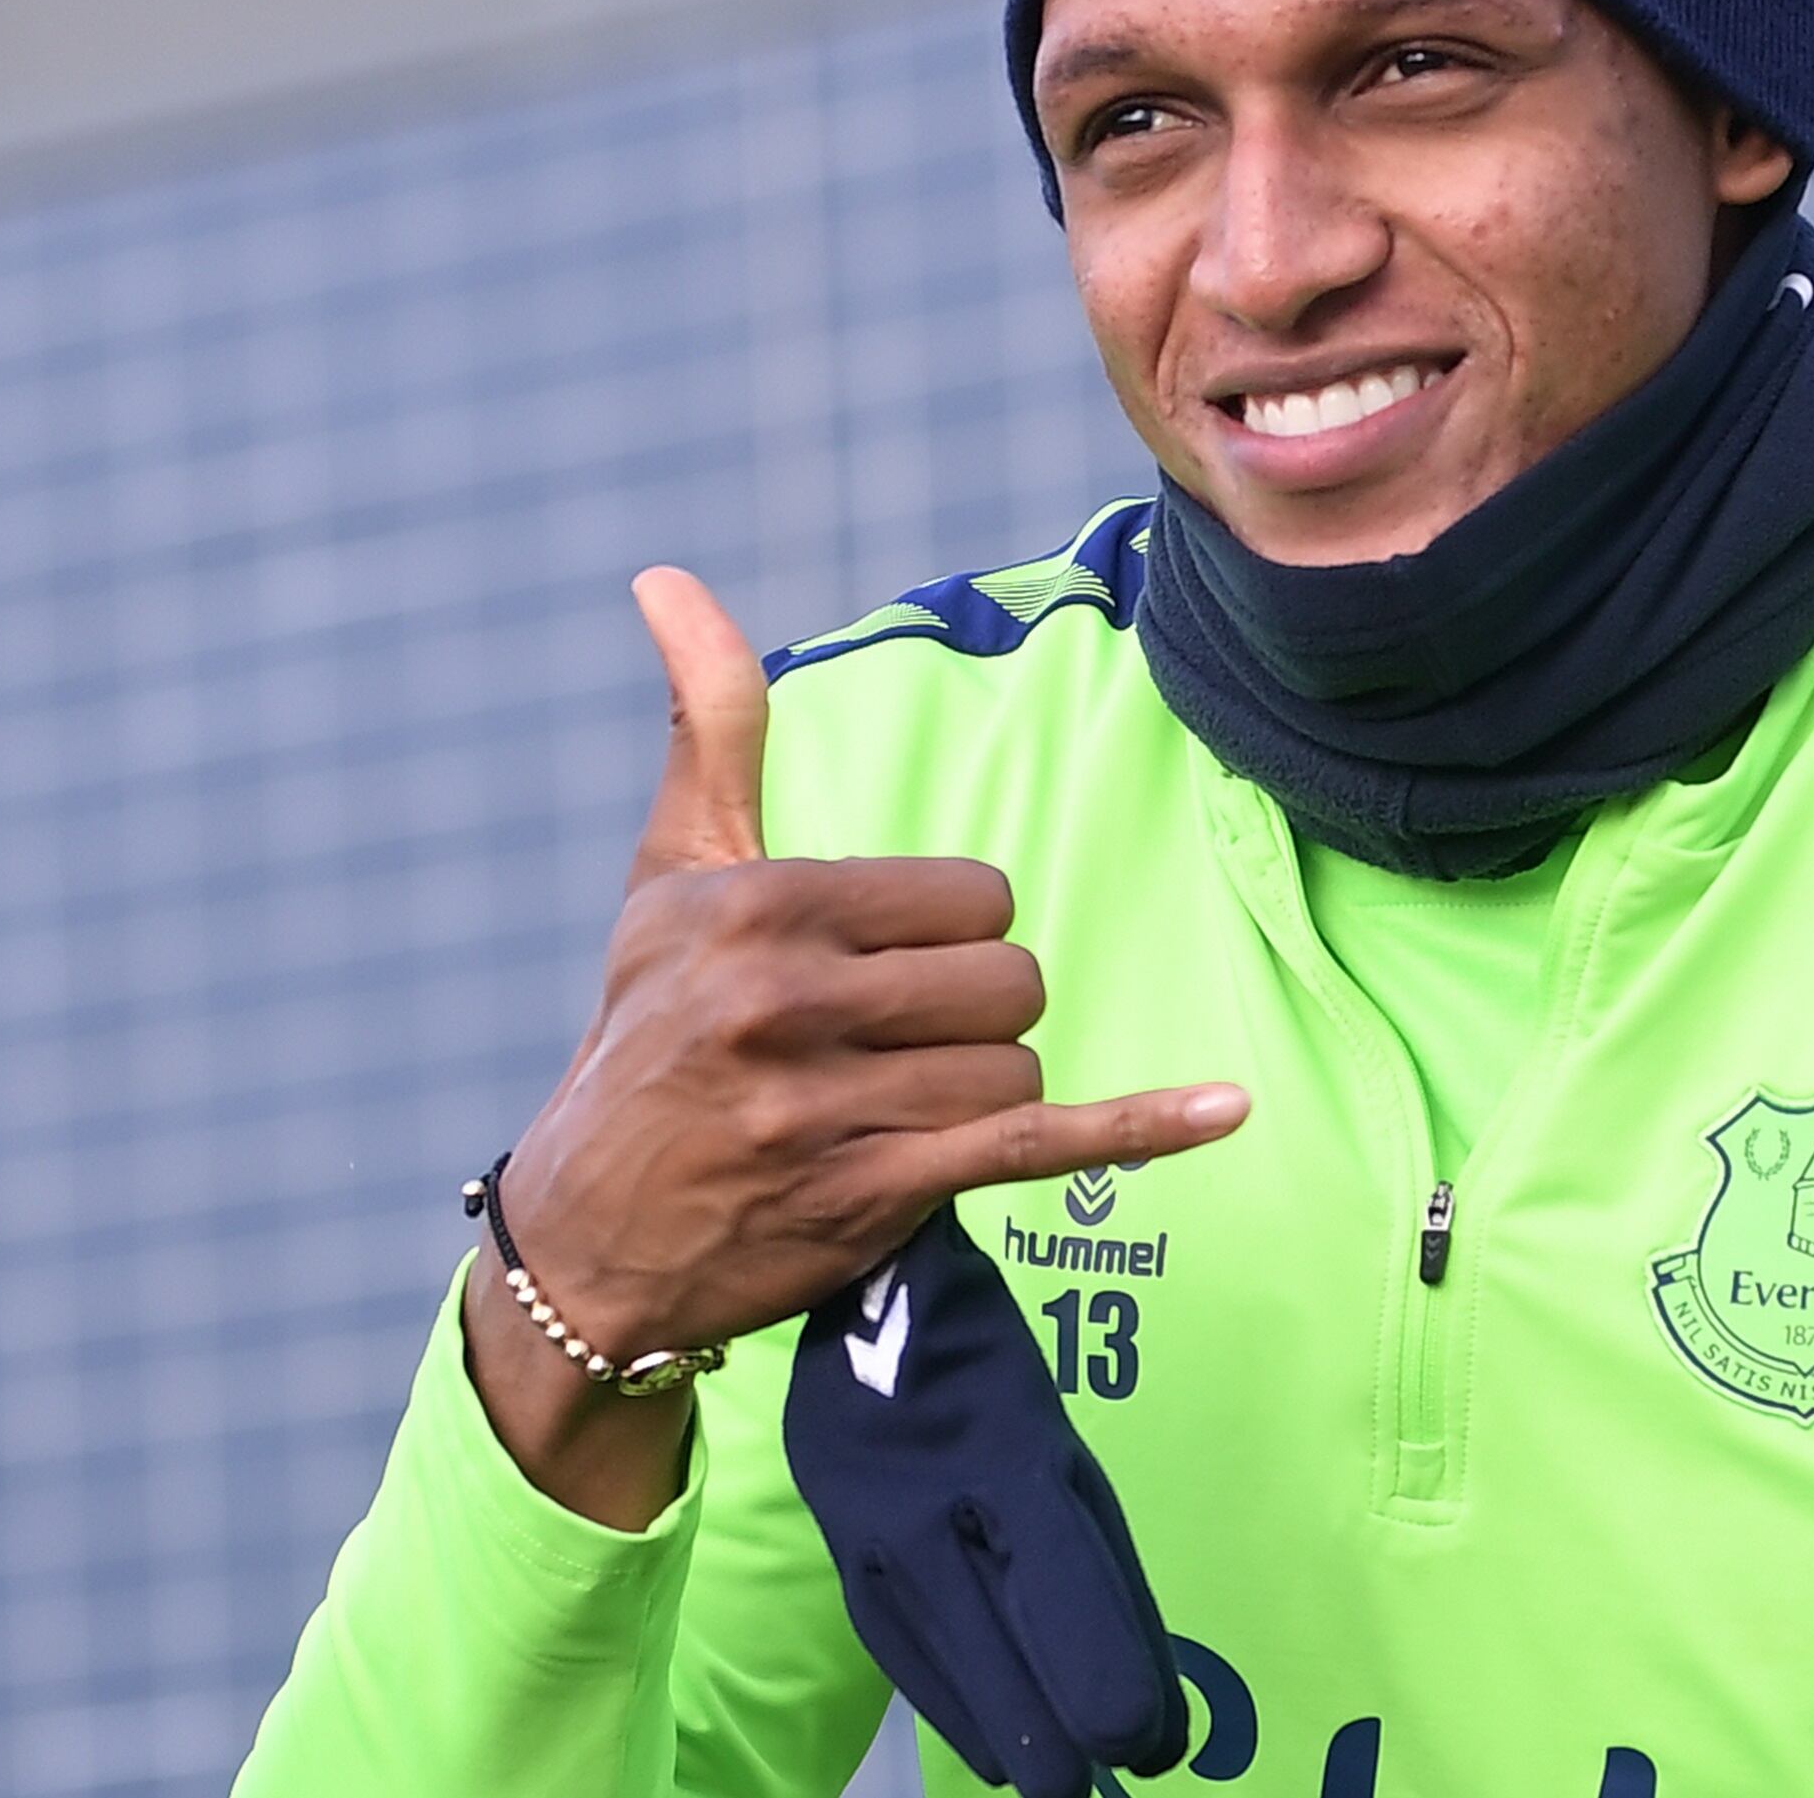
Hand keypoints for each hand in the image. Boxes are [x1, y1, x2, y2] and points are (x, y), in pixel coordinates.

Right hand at [465, 568, 1247, 1525]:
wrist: (586, 1235)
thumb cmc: (648, 1032)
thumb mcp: (671, 876)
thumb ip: (708, 724)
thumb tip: (667, 577)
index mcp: (759, 908)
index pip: (973, 896)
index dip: (953, 936)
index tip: (882, 974)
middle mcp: (788, 1002)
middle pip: (1010, 978)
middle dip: (977, 1014)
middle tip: (894, 1046)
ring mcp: (831, 1106)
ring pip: (1018, 1063)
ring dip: (979, 1091)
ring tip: (887, 1110)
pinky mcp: (871, 1192)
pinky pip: (1037, 1142)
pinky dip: (1141, 1127)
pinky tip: (1227, 1109)